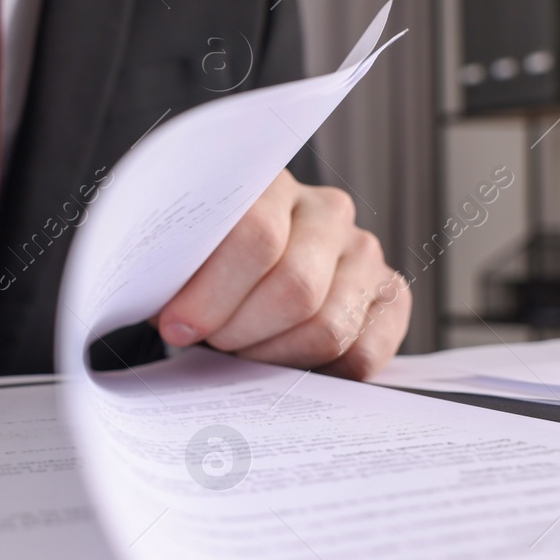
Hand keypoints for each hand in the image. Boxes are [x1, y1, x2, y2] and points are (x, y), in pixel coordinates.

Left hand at [156, 171, 410, 378]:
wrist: (246, 267)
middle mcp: (327, 211)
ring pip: (327, 328)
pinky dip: (318, 374)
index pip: (254, 237)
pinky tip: (284, 364)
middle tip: (213, 342)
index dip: (211, 293)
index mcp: (272, 184)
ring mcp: (364, 252)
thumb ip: (174, 266)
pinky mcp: (390, 296)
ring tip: (243, 351)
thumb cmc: (206, 262)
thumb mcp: (183, 252)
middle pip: (295, 288)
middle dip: (240, 331)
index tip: (177, 326)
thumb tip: (170, 316)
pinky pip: (363, 353)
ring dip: (274, 356)